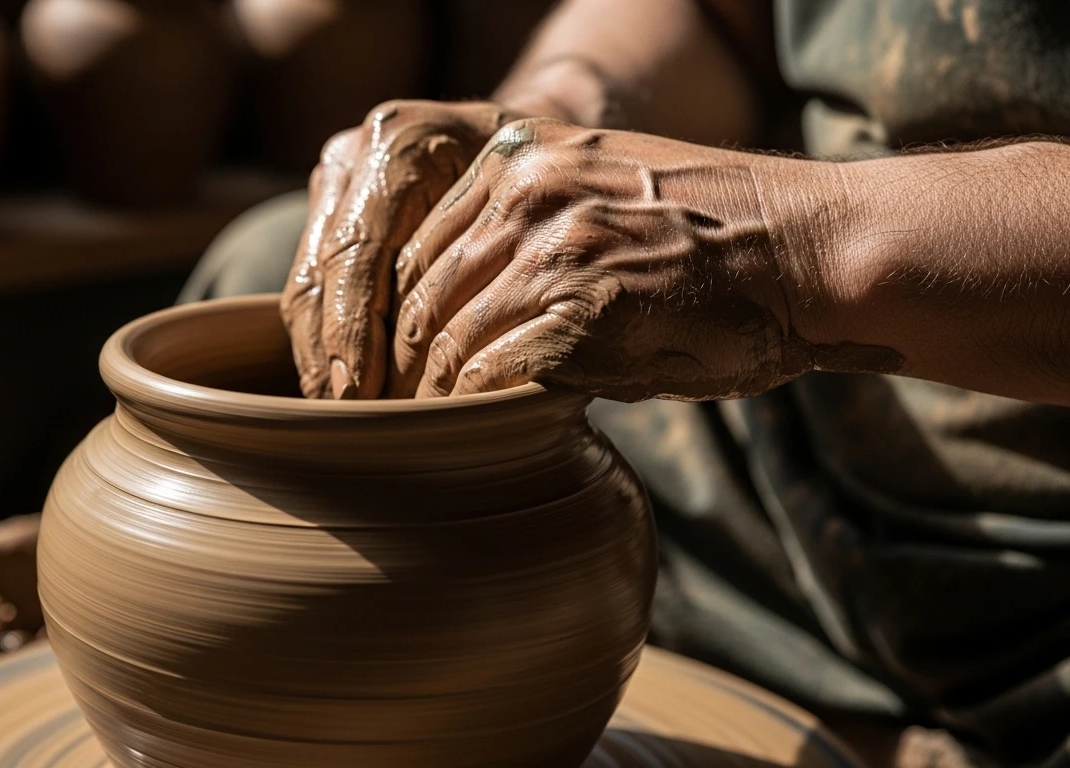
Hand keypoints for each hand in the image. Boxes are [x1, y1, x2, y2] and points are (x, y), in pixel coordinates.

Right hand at [280, 100, 518, 398]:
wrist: (534, 143)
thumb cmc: (552, 185)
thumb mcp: (536, 212)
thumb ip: (493, 262)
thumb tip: (457, 359)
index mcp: (402, 142)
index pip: (356, 251)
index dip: (351, 328)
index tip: (358, 393)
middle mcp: (358, 155)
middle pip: (320, 272)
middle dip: (328, 353)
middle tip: (346, 419)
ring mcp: (337, 183)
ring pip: (305, 286)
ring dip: (320, 356)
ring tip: (344, 417)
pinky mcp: (330, 214)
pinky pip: (312, 289)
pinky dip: (327, 343)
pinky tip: (346, 389)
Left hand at [389, 118, 839, 401]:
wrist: (809, 254)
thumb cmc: (713, 240)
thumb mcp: (603, 195)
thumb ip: (526, 232)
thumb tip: (456, 308)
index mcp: (521, 159)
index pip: (415, 246)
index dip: (394, 316)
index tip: (391, 364)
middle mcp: (526, 195)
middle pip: (418, 296)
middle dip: (399, 365)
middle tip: (392, 415)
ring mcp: (553, 252)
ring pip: (446, 341)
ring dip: (430, 399)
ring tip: (424, 438)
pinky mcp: (582, 314)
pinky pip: (490, 376)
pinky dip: (472, 414)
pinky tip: (475, 437)